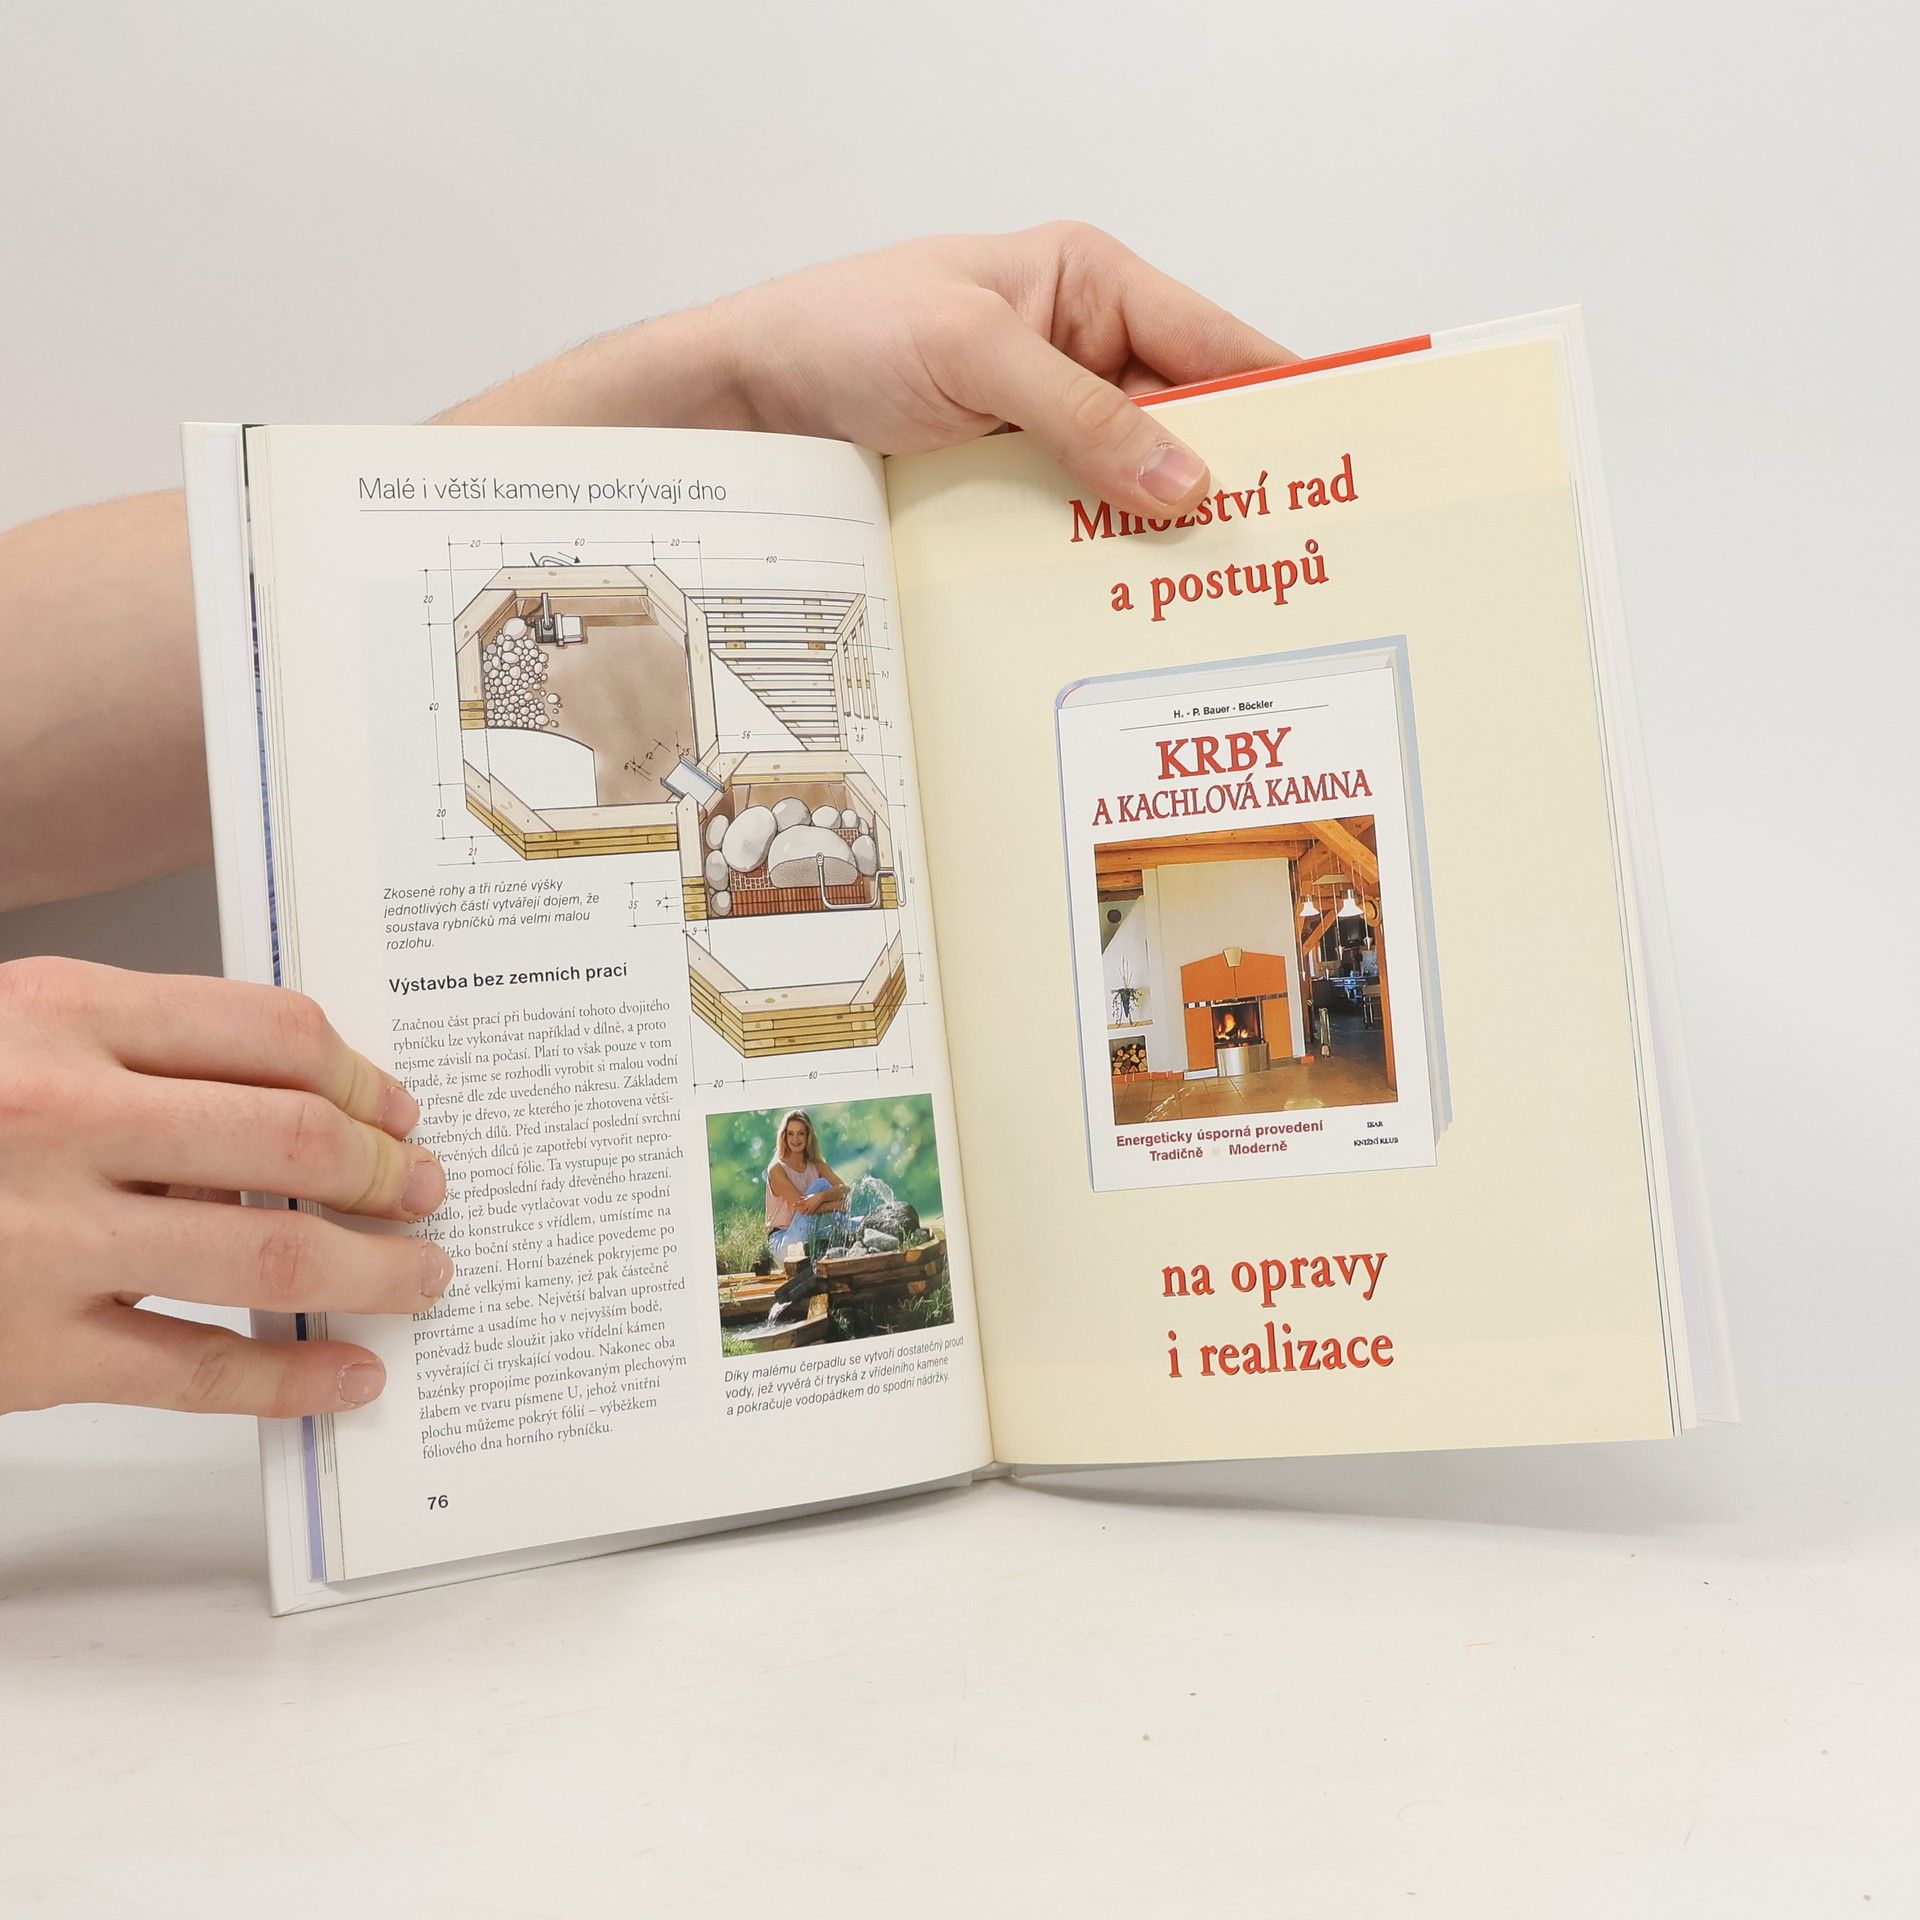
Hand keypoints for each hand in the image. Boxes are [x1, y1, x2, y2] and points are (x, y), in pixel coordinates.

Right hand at [0, 958, 447, 1417]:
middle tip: (429, 1191)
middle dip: (390, 1172)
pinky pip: (201, 1371)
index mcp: (63, 1016)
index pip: (274, 1034)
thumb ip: (146, 1054)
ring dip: (376, 1270)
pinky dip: (296, 1379)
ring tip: (420, 1277)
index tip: (401, 1111)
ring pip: (273, 1255)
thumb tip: (306, 1109)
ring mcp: (43, 1240)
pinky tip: (350, 1375)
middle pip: (296, 1139)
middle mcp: (59, 1119)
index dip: (366, 1077)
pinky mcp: (29, 1353)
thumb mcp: (19, 1033)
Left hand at [444, 223, 1294, 521]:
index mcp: (1087, 283)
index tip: (1341, 459)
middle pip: (1187, 426)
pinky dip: (1102, 561)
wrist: (739, 404)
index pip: (1215, 344)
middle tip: (1291, 556)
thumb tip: (1187, 480)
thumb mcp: (971, 356)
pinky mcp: (1006, 489)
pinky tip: (1129, 603)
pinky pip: (1076, 526)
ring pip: (1135, 488)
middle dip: (1232, 485)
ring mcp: (1042, 428)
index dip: (1284, 398)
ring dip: (1165, 537)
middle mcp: (1077, 354)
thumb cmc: (837, 333)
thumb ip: (1084, 416)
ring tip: (1224, 599)